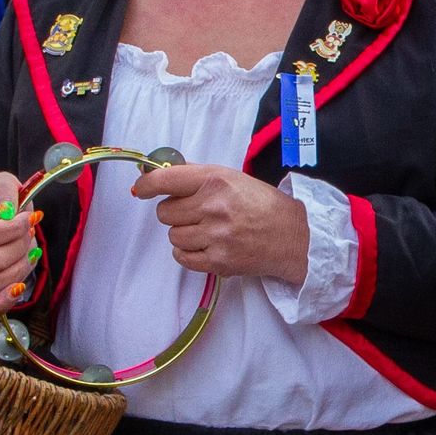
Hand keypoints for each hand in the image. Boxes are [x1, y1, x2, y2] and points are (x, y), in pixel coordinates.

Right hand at [0, 171, 40, 316]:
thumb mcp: (1, 186)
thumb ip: (4, 190)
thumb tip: (8, 211)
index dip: (15, 228)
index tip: (29, 219)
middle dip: (22, 247)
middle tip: (28, 235)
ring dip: (19, 269)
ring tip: (27, 254)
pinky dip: (5, 300)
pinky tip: (18, 286)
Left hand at [132, 163, 309, 282]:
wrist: (293, 236)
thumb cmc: (261, 204)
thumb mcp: (231, 178)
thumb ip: (195, 176)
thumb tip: (155, 173)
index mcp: (216, 181)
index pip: (165, 180)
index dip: (146, 185)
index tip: (141, 189)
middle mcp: (214, 207)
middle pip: (165, 212)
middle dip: (175, 212)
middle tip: (196, 213)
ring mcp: (216, 236)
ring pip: (173, 236)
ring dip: (184, 234)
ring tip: (208, 231)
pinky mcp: (218, 261)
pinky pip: (181, 257)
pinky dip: (189, 253)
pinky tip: (207, 245)